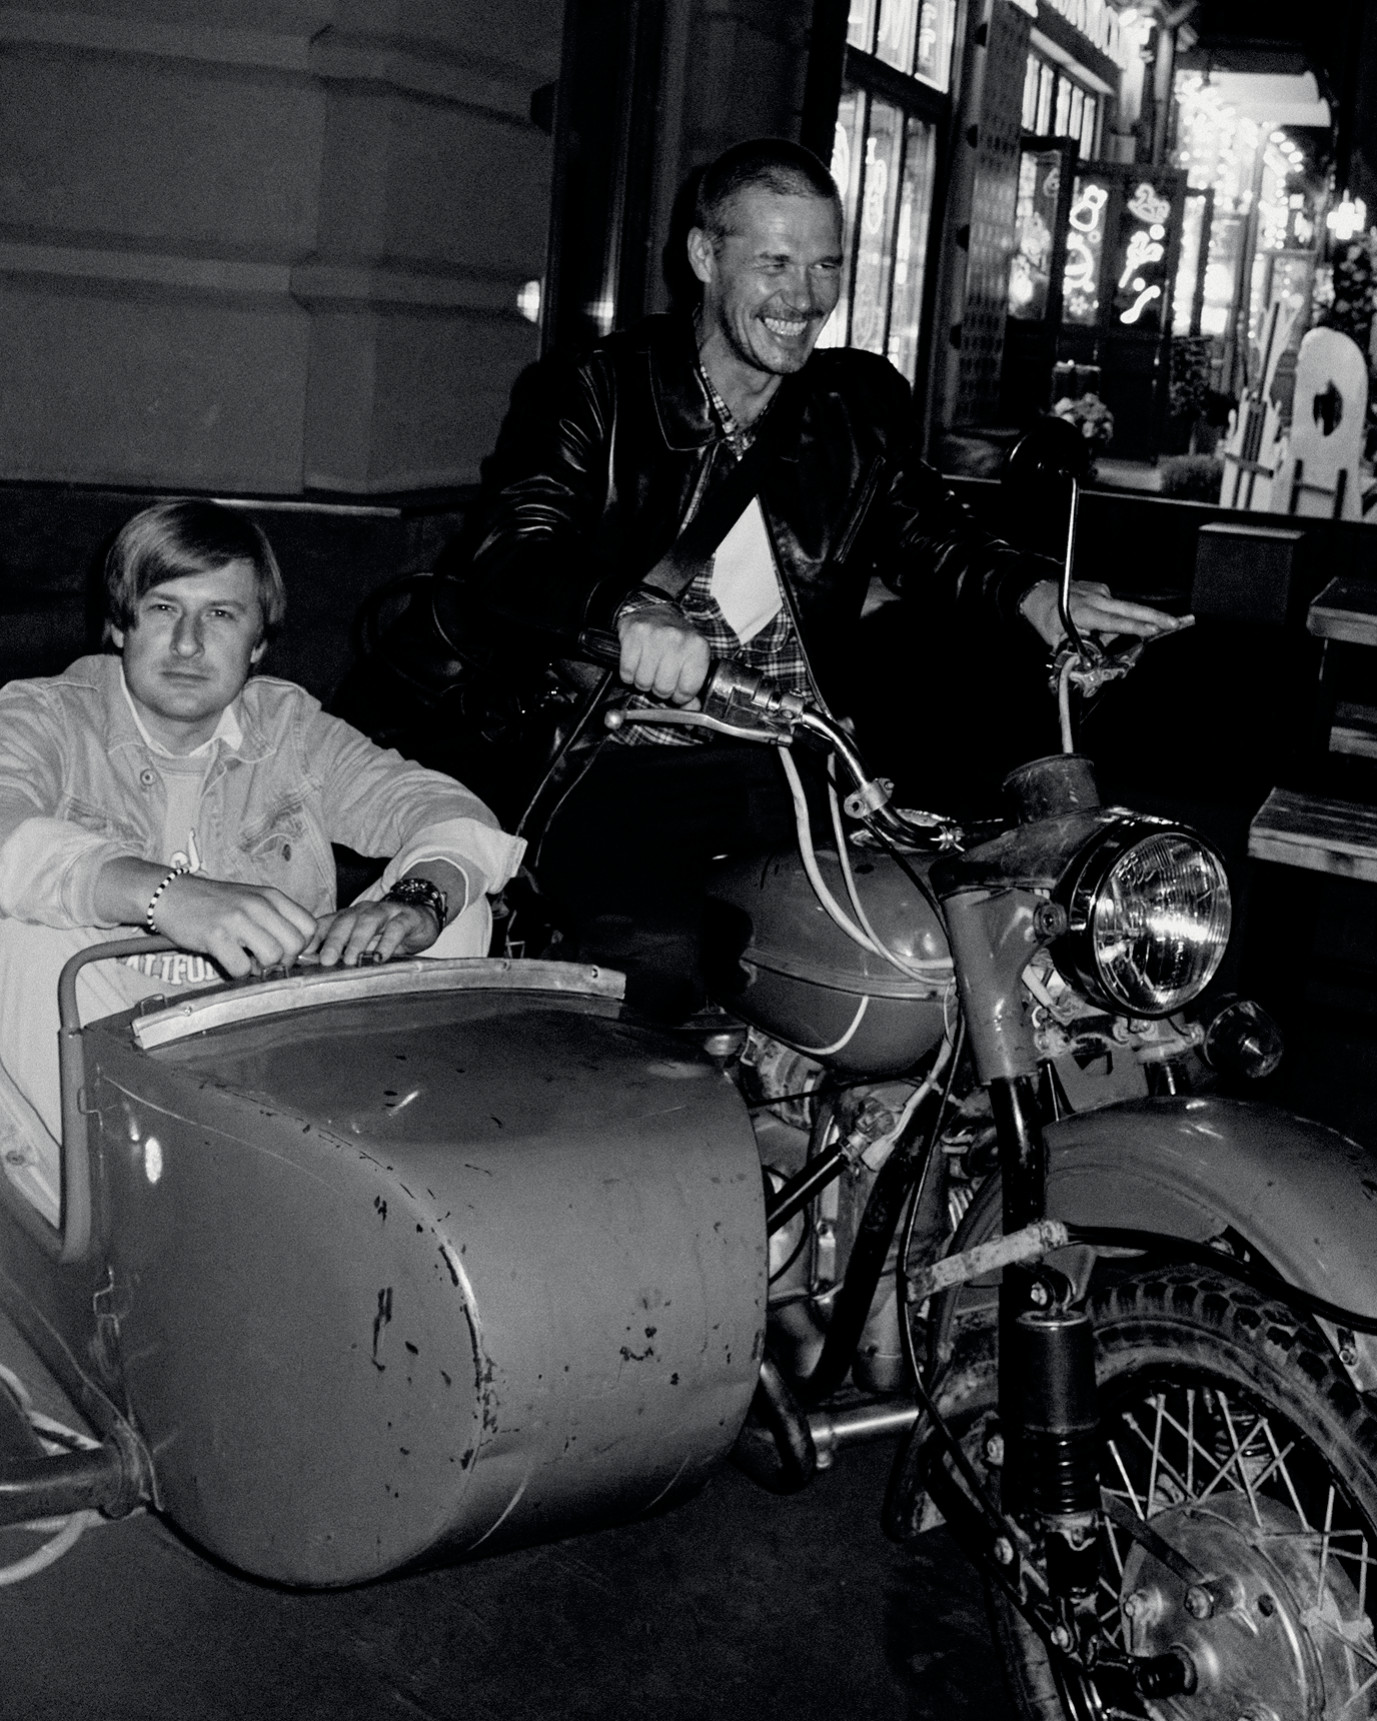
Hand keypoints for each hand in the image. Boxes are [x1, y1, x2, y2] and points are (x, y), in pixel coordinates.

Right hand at [151, 874, 317, 977]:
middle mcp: (258, 905)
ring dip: (261, 967)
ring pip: (273, 957)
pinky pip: (241, 968)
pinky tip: (228, 961)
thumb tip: (299, 950)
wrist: (172, 894)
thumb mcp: (252, 900)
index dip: (302, 946)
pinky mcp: (215, 935)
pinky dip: (237, 972)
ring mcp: (237, 919)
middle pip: (295, 945)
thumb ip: (276, 918)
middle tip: (264, 959)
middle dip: (283, 960)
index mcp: (271, 897)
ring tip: (246, 959)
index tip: (284, 951)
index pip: (310, 927)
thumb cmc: (215, 903)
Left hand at [303, 900, 440, 968]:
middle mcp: (363, 911)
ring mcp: (386, 912)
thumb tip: (317, 970)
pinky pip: (396, 928)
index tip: (301, 955)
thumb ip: (344, 952)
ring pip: (368, 922)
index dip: (313, 938)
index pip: (326, 924)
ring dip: (357, 941)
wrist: (422, 916)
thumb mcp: (363, 942)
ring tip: (351, 959)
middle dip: (334, 941)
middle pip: (345, 922)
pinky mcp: (406, 918)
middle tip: (326, 960)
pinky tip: (381, 957)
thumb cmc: (387, 934)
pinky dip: (387, 942)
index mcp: (348, 917)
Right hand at [617, 605, 710, 704]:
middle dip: (660, 689)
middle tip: (660, 676)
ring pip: (643, 682)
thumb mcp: (692, 662)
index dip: (679, 695)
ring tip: (648, 667)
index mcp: (698, 648)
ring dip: (643, 681)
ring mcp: (655, 635)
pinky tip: (637, 662)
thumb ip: (692, 691)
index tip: (677, 688)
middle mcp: (678, 640)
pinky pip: (627, 672)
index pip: (687, 691)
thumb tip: (690, 712)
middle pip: (663, 688)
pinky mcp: (634, 634)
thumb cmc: (675, 641)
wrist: (657, 612)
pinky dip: (629, 674)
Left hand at [1020, 579, 1190, 650]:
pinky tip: (1098, 626)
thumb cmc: (1044, 616)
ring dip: (1124, 626)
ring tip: (1111, 634)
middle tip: (1176, 623)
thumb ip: (1078, 650)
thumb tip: (1096, 660)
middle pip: (1130, 608)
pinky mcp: (1100, 589)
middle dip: (1155, 616)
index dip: (1134, 626)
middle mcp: (1094, 598)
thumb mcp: (1055, 640)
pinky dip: (1111, 620)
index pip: (1113, 621)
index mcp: (1083, 611)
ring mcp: (1099, 591)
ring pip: (1120, 612)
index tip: (1153, 628)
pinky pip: (1112, 608)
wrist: (1037, 592)